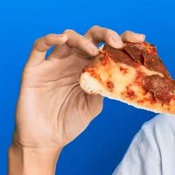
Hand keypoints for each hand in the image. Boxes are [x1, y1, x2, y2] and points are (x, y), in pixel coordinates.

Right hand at [13, 26, 145, 150]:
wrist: (47, 140)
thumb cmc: (70, 121)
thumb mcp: (94, 104)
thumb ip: (104, 88)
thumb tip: (121, 76)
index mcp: (90, 67)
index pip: (107, 46)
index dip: (124, 38)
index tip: (140, 38)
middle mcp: (73, 61)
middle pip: (90, 36)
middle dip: (106, 34)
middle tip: (117, 43)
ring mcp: (54, 63)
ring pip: (68, 37)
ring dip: (83, 39)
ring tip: (93, 51)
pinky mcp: (34, 68)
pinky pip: (39, 46)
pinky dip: (50, 38)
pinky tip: (62, 39)